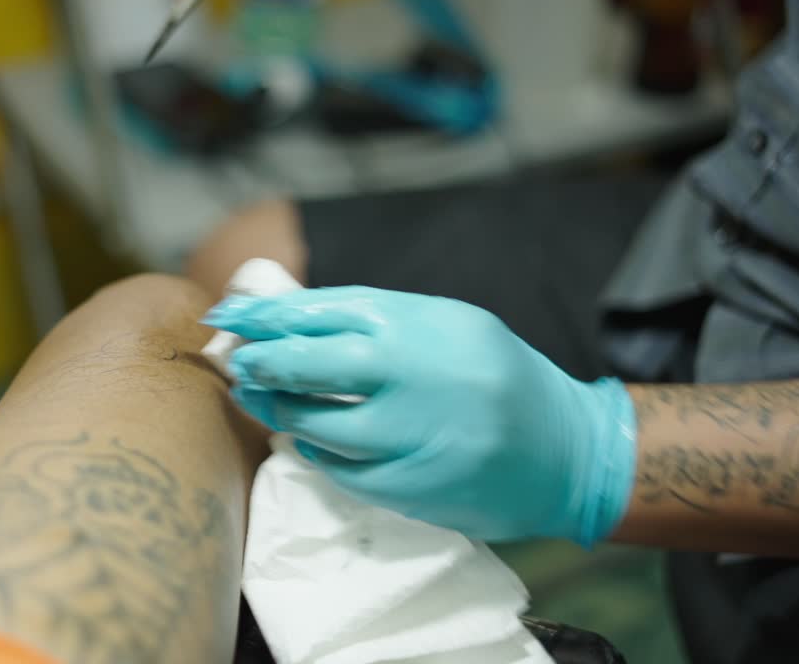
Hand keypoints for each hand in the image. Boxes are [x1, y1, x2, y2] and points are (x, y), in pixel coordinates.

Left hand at [202, 286, 636, 545]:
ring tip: (259, 399)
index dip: (267, 314)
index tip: (230, 316)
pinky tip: (306, 439)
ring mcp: (412, 435)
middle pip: (308, 364)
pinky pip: (340, 470)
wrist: (568, 451)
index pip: (323, 310)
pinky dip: (316, 452)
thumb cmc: (495, 376)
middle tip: (238, 361)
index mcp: (420, 323)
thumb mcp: (445, 324)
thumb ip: (375, 319)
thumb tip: (288, 317)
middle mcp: (413, 374)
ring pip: (315, 424)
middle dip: (262, 362)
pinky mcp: (410, 487)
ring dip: (277, 411)